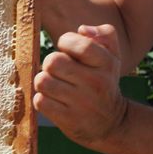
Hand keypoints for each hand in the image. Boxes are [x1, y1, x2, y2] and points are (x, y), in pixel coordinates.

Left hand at [33, 24, 127, 145]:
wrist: (111, 124)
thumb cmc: (105, 83)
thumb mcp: (113, 57)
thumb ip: (104, 35)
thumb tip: (82, 29)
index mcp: (106, 63)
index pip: (80, 44)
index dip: (66, 42)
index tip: (67, 49)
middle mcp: (95, 83)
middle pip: (53, 62)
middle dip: (50, 64)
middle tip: (58, 71)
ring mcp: (81, 103)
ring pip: (42, 81)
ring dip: (44, 82)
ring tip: (55, 85)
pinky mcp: (68, 119)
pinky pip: (40, 101)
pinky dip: (42, 100)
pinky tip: (53, 100)